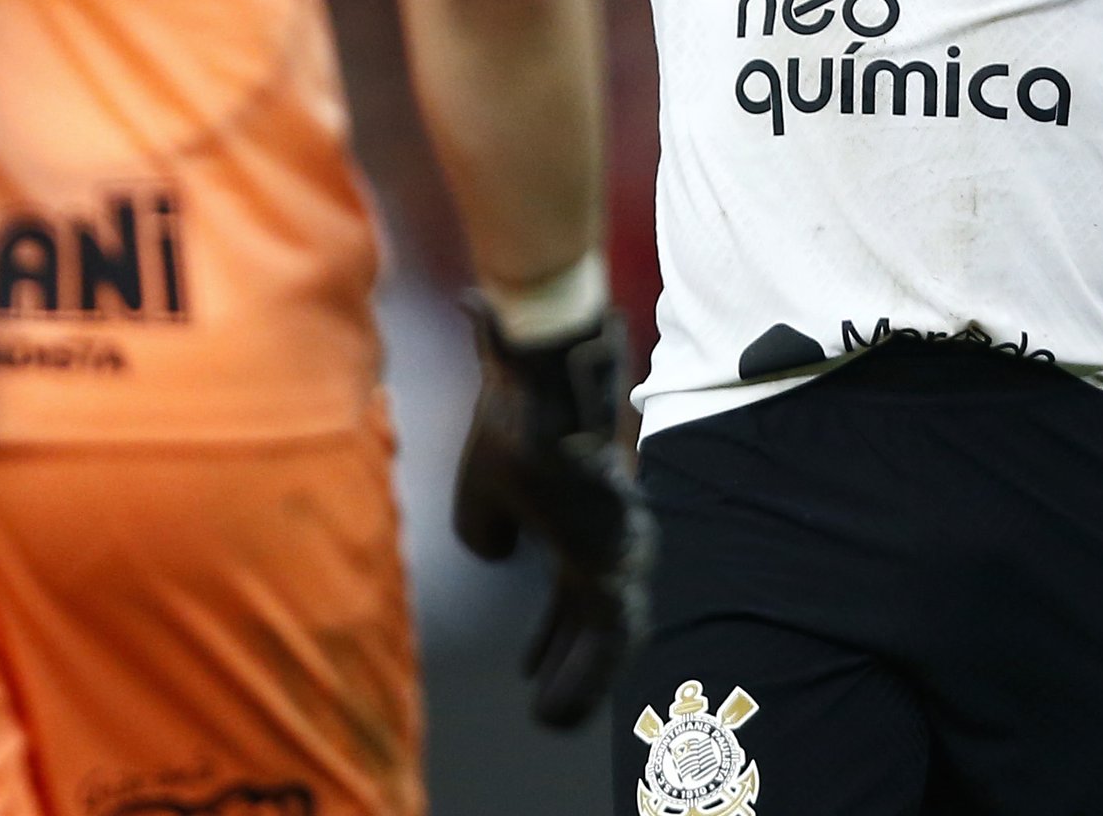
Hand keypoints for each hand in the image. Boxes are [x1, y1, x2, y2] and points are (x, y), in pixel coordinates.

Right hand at [452, 300, 654, 730]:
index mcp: (579, 514)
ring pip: (606, 633)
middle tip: (549, 698)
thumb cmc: (512, 421)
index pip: (572, 587)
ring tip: (550, 721)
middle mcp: (608, 534)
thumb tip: (497, 550)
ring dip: (578, 678)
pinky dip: (583, 678)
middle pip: (593, 613)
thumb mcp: (484, 486)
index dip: (553, 630)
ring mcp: (618, 549)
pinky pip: (605, 640)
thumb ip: (490, 526)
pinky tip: (555, 711)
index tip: (533, 664)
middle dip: (569, 656)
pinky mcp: (614, 563)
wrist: (542, 382)